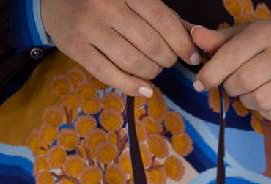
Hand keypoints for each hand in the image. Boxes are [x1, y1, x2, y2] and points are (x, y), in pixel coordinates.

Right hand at [40, 0, 200, 96]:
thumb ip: (161, 15)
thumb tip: (194, 36)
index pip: (162, 21)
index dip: (182, 43)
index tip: (192, 56)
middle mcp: (106, 6)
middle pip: (151, 45)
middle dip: (167, 59)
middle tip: (166, 61)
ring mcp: (89, 28)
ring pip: (134, 63)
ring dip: (152, 73)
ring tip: (153, 69)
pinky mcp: (76, 47)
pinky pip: (110, 75)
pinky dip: (133, 87)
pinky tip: (145, 89)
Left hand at [191, 21, 270, 122]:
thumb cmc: (269, 45)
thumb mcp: (245, 36)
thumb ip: (219, 40)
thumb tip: (195, 35)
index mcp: (265, 34)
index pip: (232, 56)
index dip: (212, 73)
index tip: (200, 84)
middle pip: (245, 81)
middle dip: (231, 87)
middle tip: (233, 85)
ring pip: (260, 101)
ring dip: (248, 101)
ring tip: (251, 92)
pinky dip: (265, 112)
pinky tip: (267, 100)